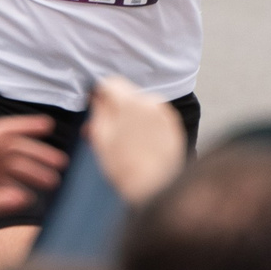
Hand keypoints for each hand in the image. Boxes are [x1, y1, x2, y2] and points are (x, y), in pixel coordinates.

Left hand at [0, 115, 67, 218]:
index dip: (26, 125)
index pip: (3, 131)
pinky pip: (6, 179)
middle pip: (15, 148)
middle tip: (62, 164)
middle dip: (39, 154)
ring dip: (33, 171)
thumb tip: (24, 199)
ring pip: (14, 164)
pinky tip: (31, 198)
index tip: (48, 126)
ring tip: (54, 183)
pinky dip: (19, 186)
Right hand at [87, 78, 186, 203]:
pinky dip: (145, 125)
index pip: (111, 82)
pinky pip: (154, 117)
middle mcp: (151, 101)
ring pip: (141, 105)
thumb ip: (98, 110)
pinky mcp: (174, 125)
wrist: (154, 187)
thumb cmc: (124, 166)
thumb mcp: (101, 137)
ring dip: (130, 117)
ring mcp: (165, 113)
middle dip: (116, 108)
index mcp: (131, 101)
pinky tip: (140, 145)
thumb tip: (96, 95)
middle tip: (106, 131)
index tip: (96, 108)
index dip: (100, 94)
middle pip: (127, 94)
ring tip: (124, 143)